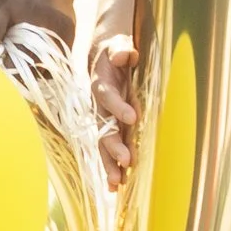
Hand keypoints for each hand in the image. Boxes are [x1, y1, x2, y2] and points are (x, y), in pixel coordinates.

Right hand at [91, 35, 139, 185]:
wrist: (104, 58)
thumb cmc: (114, 51)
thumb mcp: (117, 45)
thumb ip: (121, 49)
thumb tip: (124, 55)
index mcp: (101, 84)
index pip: (107, 96)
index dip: (117, 106)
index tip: (131, 117)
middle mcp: (99, 106)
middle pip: (102, 127)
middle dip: (112, 146)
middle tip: (125, 162)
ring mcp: (105, 119)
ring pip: (104, 144)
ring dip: (110, 163)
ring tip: (115, 184)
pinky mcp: (112, 128)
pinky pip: (112, 148)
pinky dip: (114, 166)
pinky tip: (117, 185)